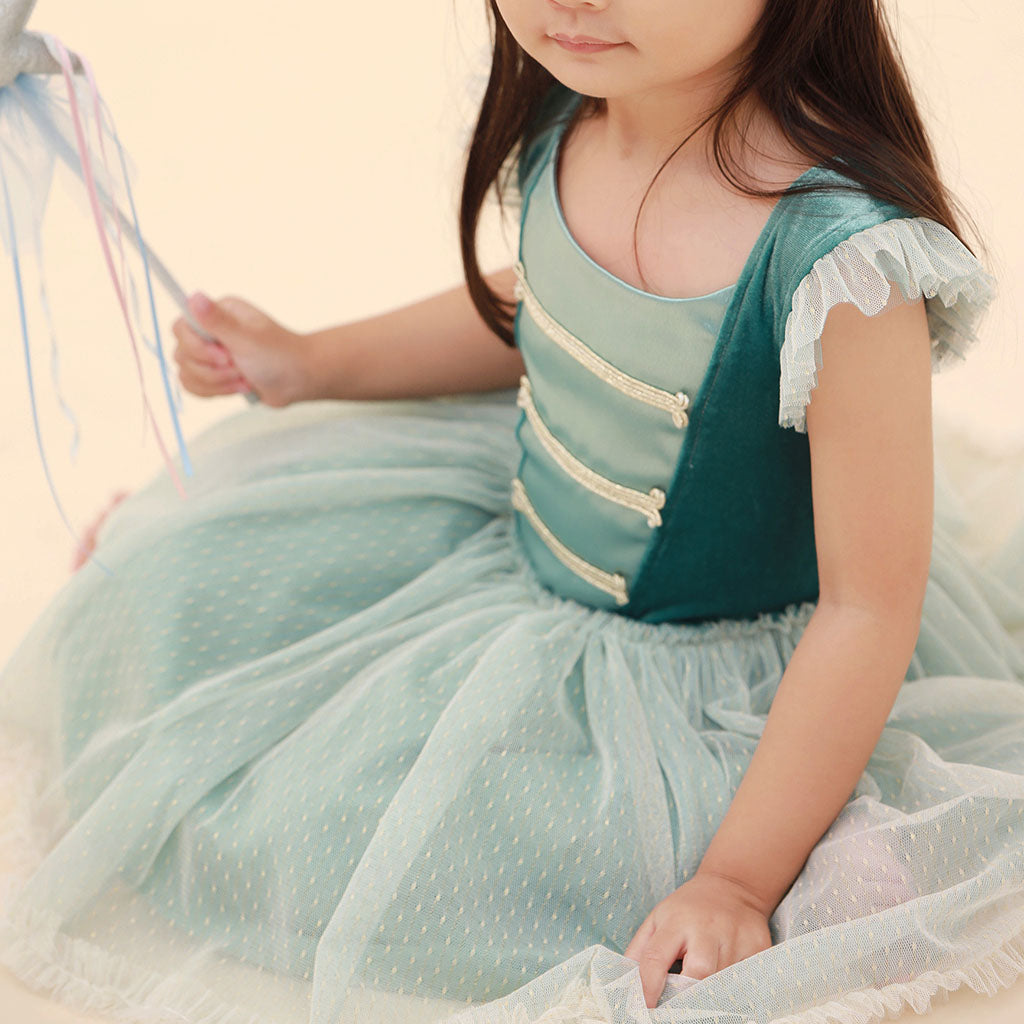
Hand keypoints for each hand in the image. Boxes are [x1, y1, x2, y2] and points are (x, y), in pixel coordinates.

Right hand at [172, 292, 313, 407]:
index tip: (225, 356)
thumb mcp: (249, 338)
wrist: (300, 380)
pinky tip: (239, 387)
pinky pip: (193, 386)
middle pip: (182, 355)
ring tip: (245, 379)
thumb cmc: (280, 356)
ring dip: (217, 383)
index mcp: (218, 312)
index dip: (198, 348)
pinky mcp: (213, 373)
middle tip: (240, 369)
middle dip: (213, 370)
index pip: (181, 328)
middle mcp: (209, 330)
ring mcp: (209, 353)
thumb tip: (195, 296)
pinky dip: (216, 392)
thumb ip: (218, 321)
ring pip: (187, 373)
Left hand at [622, 869, 772, 1008]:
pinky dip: (736, 988)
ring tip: (703, 993)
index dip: (646, 987)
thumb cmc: (689, 908)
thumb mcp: (658, 918)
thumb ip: (640, 949)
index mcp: (676, 921)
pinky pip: (747, 980)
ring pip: (724, 981)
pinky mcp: (759, 947)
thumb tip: (625, 982)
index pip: (656, 957)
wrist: (733, 887)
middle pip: (698, 972)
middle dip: (687, 994)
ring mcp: (736, 938)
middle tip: (678, 1006)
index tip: (643, 1008)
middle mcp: (707, 929)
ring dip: (711, 992)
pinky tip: (727, 985)